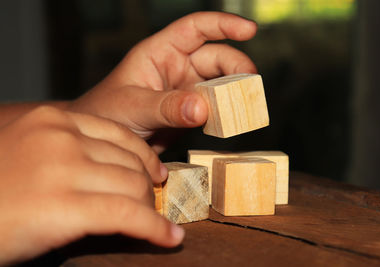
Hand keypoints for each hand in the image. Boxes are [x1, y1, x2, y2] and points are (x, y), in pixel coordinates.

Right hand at [0, 106, 183, 264]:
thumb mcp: (23, 151)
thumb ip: (61, 149)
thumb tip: (102, 164)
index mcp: (51, 120)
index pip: (118, 135)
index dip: (144, 157)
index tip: (155, 174)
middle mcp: (60, 137)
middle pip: (129, 161)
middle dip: (146, 187)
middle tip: (151, 203)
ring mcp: (63, 169)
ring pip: (133, 186)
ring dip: (149, 209)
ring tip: (153, 224)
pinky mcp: (64, 206)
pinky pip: (128, 215)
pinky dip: (154, 229)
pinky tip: (169, 238)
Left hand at [69, 12, 257, 151]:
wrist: (105, 146)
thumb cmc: (105, 115)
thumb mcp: (132, 107)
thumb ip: (165, 107)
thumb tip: (201, 109)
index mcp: (159, 52)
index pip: (195, 28)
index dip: (223, 25)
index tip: (249, 31)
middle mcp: (176, 68)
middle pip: (216, 58)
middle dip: (236, 68)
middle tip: (249, 86)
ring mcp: (185, 92)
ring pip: (219, 85)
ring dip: (234, 93)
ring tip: (245, 106)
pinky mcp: (191, 114)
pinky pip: (215, 110)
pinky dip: (226, 115)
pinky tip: (231, 123)